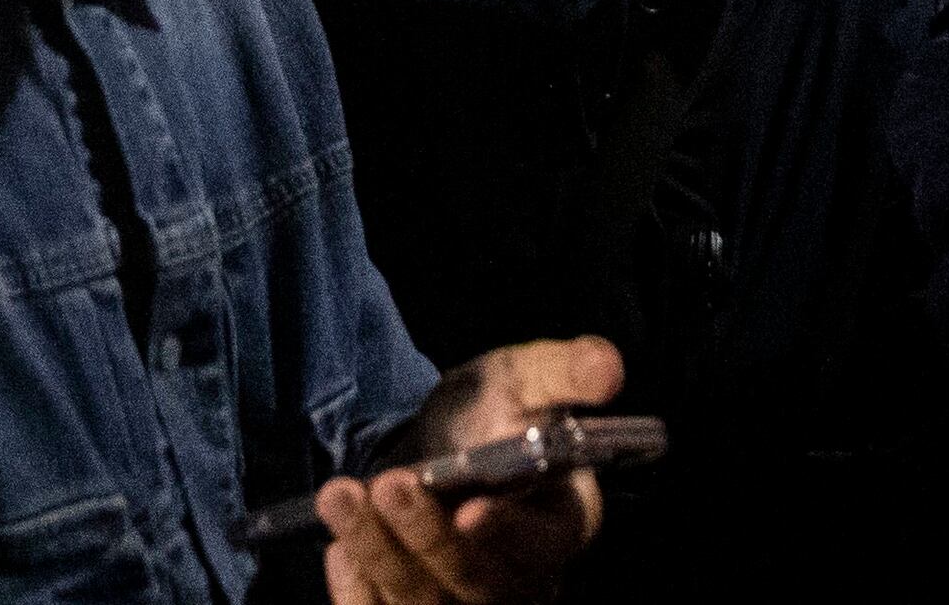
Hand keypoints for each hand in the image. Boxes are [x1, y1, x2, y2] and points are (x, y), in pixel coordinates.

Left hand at [320, 338, 623, 604]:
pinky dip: (358, 593)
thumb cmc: (493, 415)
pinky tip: (340, 549)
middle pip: (478, 583)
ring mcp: (466, 602)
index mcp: (561, 525)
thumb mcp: (524, 381)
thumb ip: (564, 372)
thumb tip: (608, 367)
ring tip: (340, 496)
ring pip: (425, 602)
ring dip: (380, 553)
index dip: (509, 535)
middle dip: (428, 537)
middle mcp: (520, 579)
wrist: (438, 446)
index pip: (543, 546)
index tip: (471, 510)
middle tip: (388, 484)